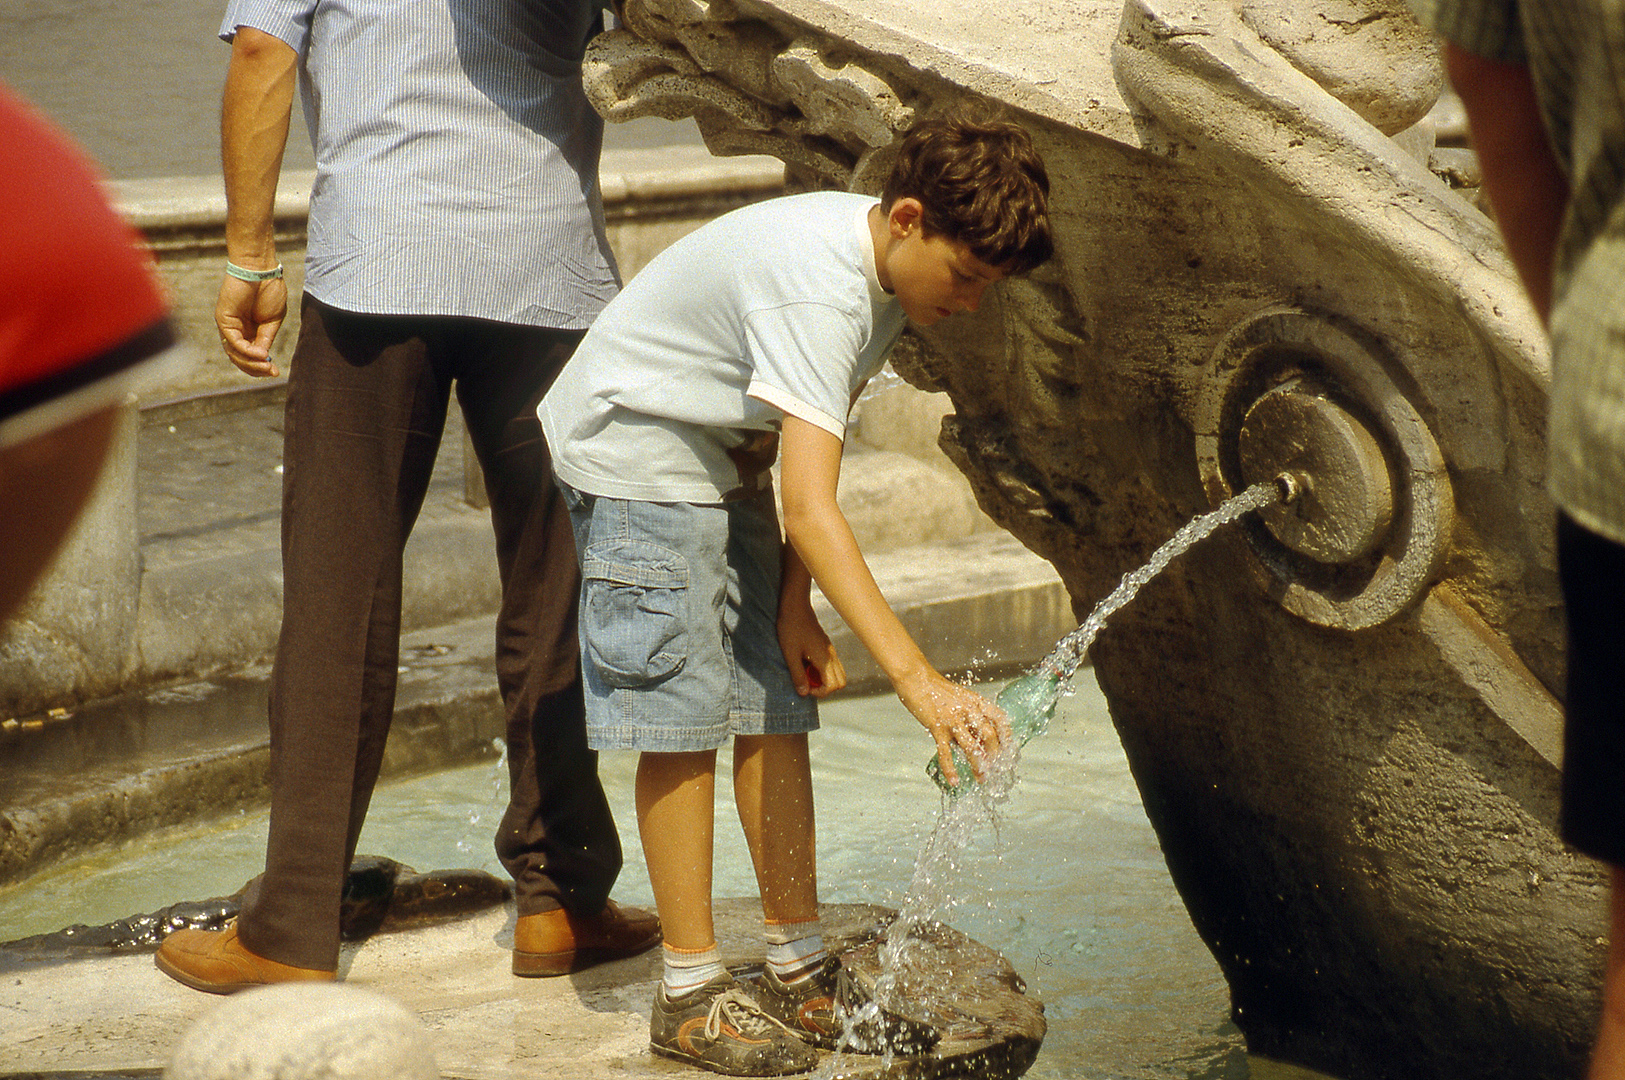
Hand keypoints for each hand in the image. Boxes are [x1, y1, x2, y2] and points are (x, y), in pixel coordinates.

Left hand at [215, 274, 286, 376]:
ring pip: (234, 353)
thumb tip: (263, 357)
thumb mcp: (272, 320)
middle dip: (256, 369)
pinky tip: (261, 354)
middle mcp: (236, 330)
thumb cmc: (269, 289)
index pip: (250, 356)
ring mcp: (227, 325)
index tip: (276, 372)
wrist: (261, 268)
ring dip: (251, 363)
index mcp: (248, 331)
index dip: (261, 367)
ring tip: (267, 366)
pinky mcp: (223, 319)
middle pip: (240, 359)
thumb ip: (266, 338)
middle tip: (272, 373)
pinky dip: (246, 350)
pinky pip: (233, 341)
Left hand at [777, 599, 845, 697]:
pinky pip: (832, 665)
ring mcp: (831, 650)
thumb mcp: (790, 654)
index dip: (820, 693)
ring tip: (806, 672)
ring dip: (824, 679)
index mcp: (824, 659)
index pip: (833, 686)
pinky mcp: (827, 646)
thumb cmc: (791, 629)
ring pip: (838, 674)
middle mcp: (832, 656)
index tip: (806, 688)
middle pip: (840, 682)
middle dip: (825, 688)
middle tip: (807, 682)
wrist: (795, 607)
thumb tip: (803, 693)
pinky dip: (823, 670)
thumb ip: (798, 675)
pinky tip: (807, 662)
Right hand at [896, 668, 1011, 786]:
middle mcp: (968, 710)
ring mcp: (953, 719)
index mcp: (976, 702)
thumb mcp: (960, 698)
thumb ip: (970, 716)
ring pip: (972, 747)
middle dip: (995, 755)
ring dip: (979, 765)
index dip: (1006, 735)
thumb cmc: (937, 689)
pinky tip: (954, 780)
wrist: (916, 679)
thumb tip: (977, 738)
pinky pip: (946, 752)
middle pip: (989, 735)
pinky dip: (950, 769)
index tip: (1008, 749)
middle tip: (994, 768)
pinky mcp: (937, 727)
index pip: (1000, 719)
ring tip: (981, 777)